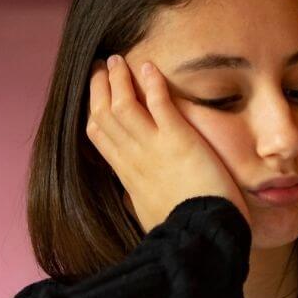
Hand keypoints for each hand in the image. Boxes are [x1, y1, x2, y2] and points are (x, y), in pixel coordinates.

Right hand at [84, 53, 252, 233]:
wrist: (203, 237)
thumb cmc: (183, 230)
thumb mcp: (150, 216)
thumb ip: (138, 200)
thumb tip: (131, 197)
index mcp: (127, 176)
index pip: (99, 136)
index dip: (94, 110)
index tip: (97, 93)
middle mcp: (134, 158)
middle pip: (104, 114)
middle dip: (100, 87)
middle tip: (103, 66)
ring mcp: (153, 148)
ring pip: (124, 105)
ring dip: (120, 79)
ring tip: (119, 59)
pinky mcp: (178, 141)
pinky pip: (159, 104)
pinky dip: (152, 83)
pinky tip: (148, 67)